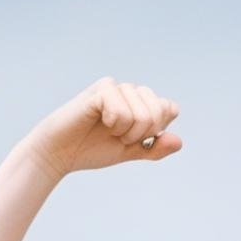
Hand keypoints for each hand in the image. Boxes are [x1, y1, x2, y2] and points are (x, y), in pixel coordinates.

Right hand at [20, 76, 182, 179]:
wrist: (60, 153)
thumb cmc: (92, 149)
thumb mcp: (130, 152)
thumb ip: (154, 148)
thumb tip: (179, 142)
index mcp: (138, 102)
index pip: (168, 108)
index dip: (156, 130)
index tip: (134, 139)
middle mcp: (129, 90)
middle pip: (158, 111)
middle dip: (142, 134)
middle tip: (119, 137)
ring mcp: (115, 87)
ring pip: (143, 114)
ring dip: (126, 132)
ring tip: (107, 130)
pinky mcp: (101, 90)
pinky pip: (123, 111)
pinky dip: (114, 125)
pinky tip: (98, 121)